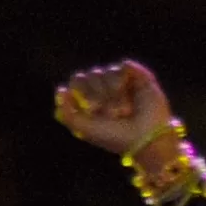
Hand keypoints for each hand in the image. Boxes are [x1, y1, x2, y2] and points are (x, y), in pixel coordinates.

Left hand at [52, 60, 174, 159]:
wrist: (145, 139)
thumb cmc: (115, 138)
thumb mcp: (85, 130)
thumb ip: (67, 114)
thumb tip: (61, 91)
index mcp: (91, 99)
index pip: (78, 80)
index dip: (83, 92)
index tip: (93, 109)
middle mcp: (105, 89)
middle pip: (92, 75)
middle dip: (100, 96)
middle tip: (112, 115)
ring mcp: (122, 81)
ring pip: (108, 71)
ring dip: (115, 94)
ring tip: (125, 111)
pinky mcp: (139, 77)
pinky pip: (124, 66)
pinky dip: (124, 81)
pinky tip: (131, 94)